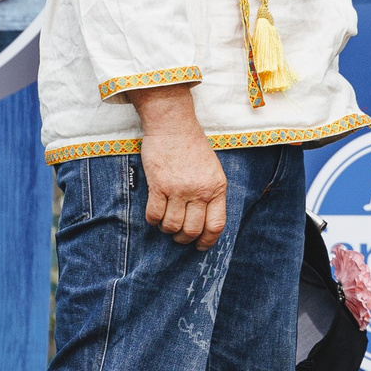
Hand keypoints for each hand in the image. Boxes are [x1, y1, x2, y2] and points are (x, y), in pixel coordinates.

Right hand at [128, 85, 226, 248]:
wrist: (173, 125)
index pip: (216, 225)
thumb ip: (210, 193)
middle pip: (192, 230)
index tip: (199, 246)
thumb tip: (202, 221)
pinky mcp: (159, 185)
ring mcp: (179, 189)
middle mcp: (199, 191)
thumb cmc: (192, 146)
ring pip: (172, 225)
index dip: (207, 241)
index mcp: (216, 188)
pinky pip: (154, 214)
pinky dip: (153, 220)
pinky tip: (154, 215)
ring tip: (165, 223)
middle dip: (184, 239)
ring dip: (167, 229)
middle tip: (178, 235)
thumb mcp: (212, 169)